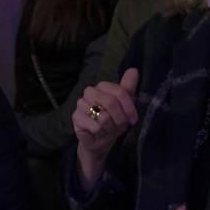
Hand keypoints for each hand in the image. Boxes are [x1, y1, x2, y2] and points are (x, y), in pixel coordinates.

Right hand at [72, 68, 139, 185]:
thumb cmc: (113, 121)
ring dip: (111, 128)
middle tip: (120, 126)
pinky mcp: (76, 116)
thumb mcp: (124, 106)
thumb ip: (128, 88)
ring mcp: (81, 103)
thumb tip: (134, 70)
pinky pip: (95, 126)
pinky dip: (101, 133)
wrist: (99, 140)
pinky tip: (99, 133)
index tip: (133, 120)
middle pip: (112, 103)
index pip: (120, 92)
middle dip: (120, 119)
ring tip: (108, 129)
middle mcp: (90, 91)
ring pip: (104, 116)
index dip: (129, 108)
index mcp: (103, 86)